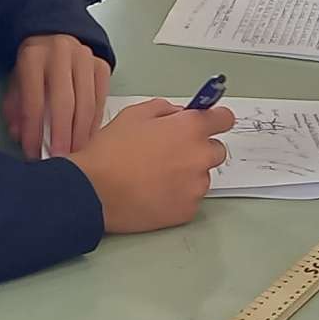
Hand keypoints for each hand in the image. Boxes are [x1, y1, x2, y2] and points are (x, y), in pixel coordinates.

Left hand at [3, 34, 110, 160]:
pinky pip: (101, 98)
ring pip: (87, 102)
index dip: (34, 130)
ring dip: (81, 133)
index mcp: (33, 57)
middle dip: (62, 135)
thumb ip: (16, 108)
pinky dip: (94, 122)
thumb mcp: (17, 82)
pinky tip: (88, 138)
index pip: (34, 100)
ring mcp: (85, 57)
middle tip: (61, 159)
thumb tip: (21, 136)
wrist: (55, 36)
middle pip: (64, 101)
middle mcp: (60, 53)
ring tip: (77, 154)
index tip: (33, 154)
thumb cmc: (34, 66)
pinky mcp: (101, 64)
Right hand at [67, 97, 235, 233]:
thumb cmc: (111, 151)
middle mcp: (199, 157)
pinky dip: (178, 196)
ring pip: (202, 176)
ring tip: (156, 176)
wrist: (94, 191)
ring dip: (188, 174)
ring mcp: (195, 187)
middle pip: (216, 150)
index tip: (209, 123)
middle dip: (199, 149)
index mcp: (190, 128)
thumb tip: (179, 114)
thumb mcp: (135, 114)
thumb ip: (165, 109)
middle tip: (171, 153)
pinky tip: (155, 192)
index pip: (224, 119)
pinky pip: (191, 199)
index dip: (215, 119)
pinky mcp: (187, 211)